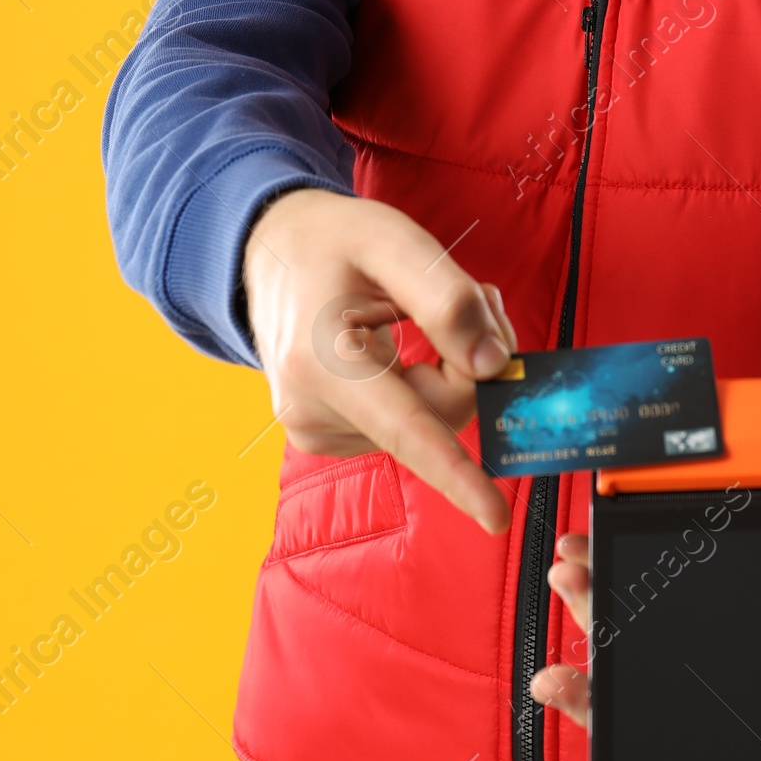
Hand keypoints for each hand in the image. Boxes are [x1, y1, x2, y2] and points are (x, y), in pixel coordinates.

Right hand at [242, 188, 516, 535]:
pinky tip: (389, 343)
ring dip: (447, 369)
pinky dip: (420, 385)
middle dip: (474, 361)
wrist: (265, 253)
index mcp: (324, 361)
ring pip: (428, 420)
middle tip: (474, 294)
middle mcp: (312, 411)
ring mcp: (314, 431)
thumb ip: (448, 300)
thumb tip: (494, 366)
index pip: (407, 429)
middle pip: (441, 413)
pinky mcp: (323, 437)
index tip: (495, 519)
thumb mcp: (393, 241)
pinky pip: (405, 423)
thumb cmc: (334, 240)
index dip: (458, 475)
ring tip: (409, 309)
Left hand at [529, 439, 760, 728]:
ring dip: (603, 604)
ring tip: (565, 579)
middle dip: (607, 663)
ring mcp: (728, 599)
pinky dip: (618, 560)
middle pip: (668, 669)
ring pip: (652, 621)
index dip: (653, 716)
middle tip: (558, 660)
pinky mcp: (715, 555)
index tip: (596, 701)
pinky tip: (584, 549)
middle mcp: (752, 635)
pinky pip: (660, 569)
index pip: (720, 708)